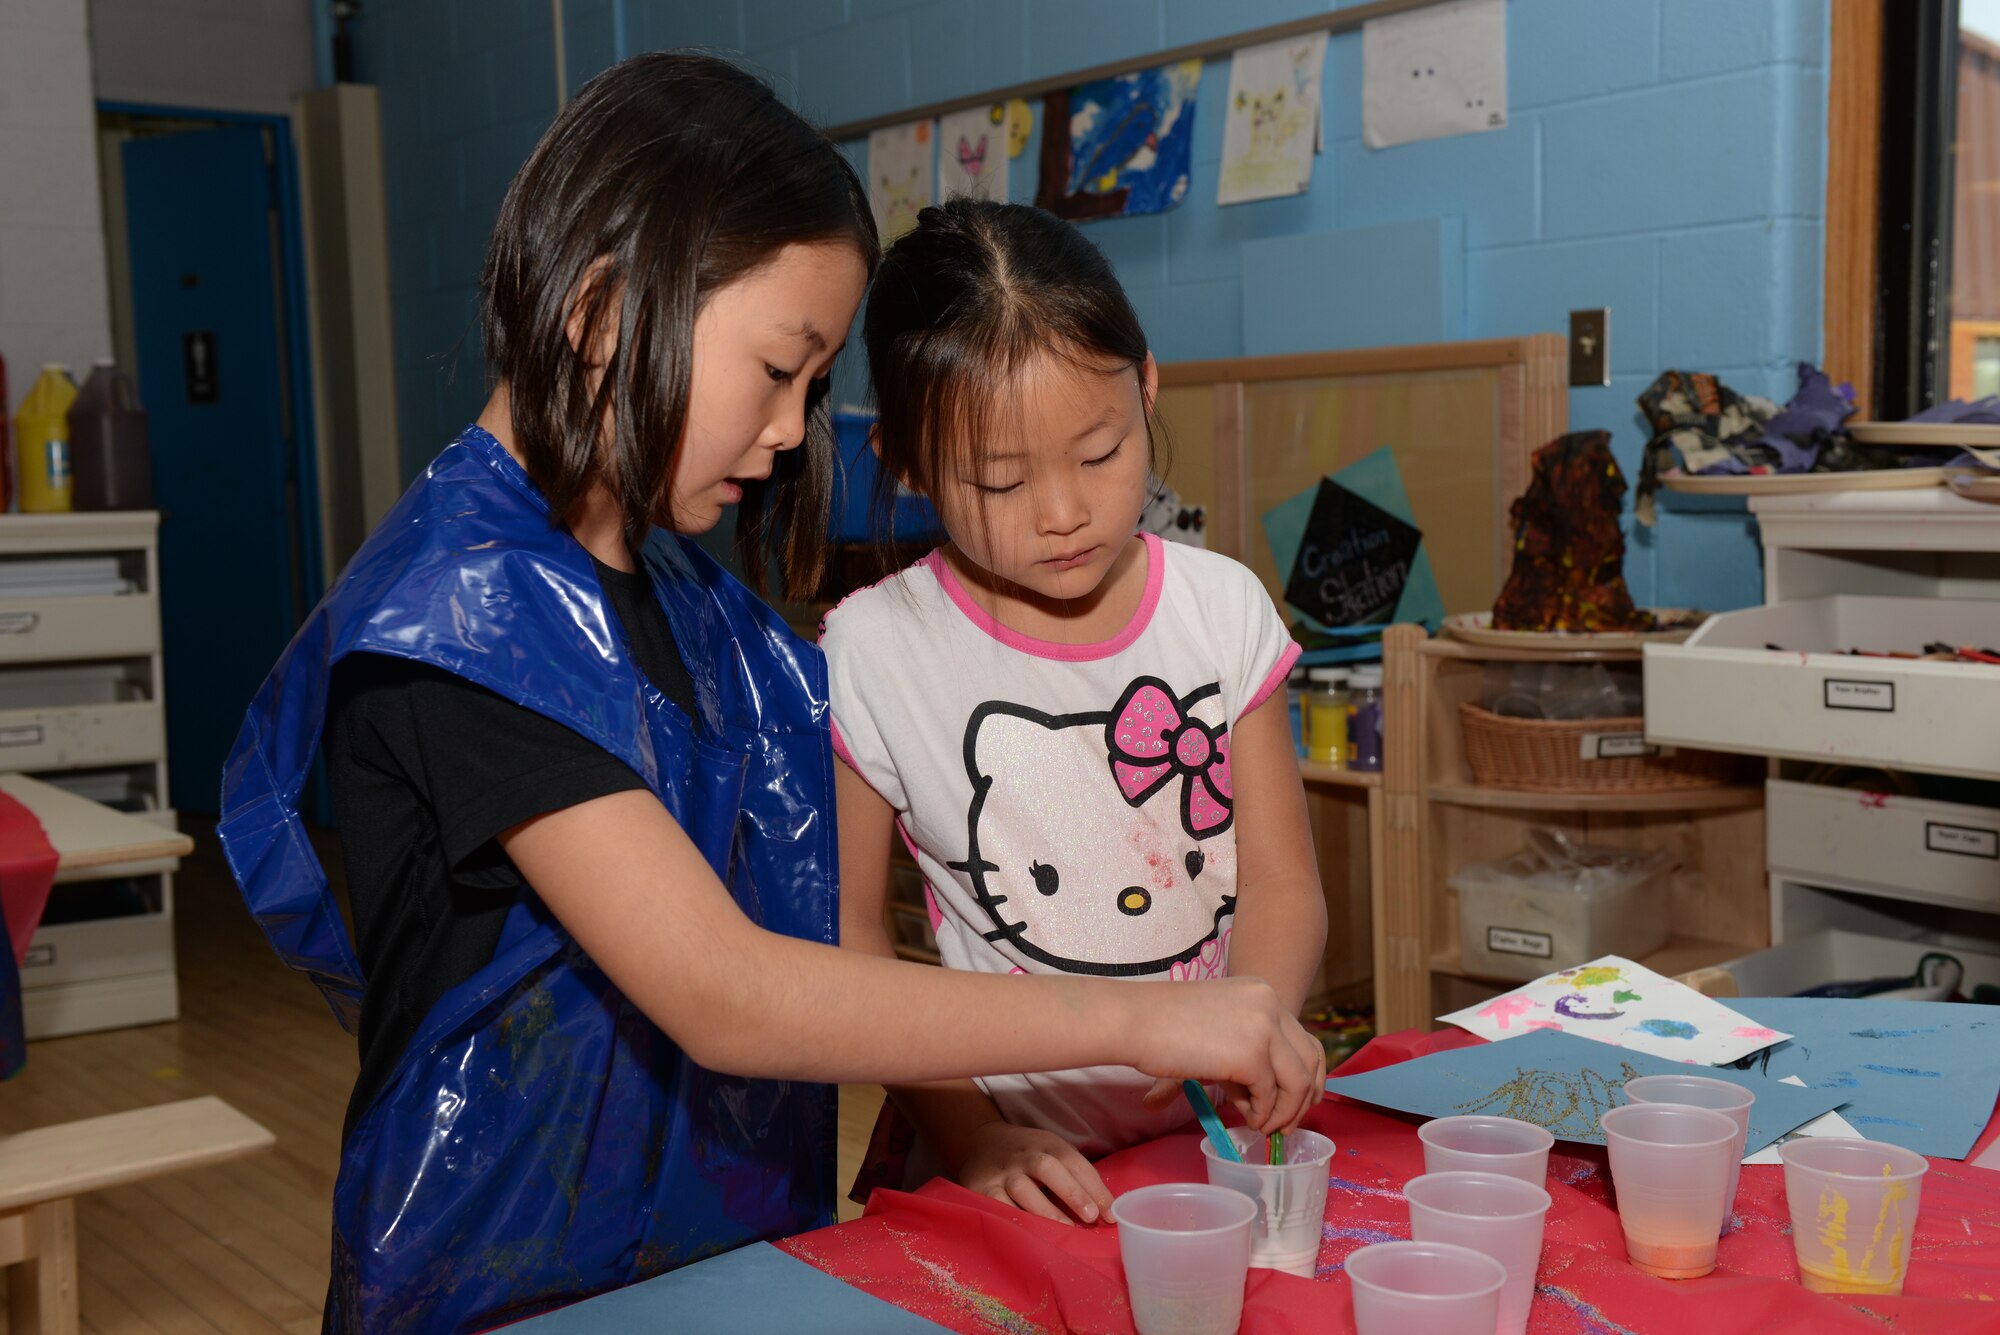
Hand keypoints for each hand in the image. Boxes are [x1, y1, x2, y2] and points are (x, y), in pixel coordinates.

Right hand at [956, 1119, 1114, 1224]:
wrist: (980, 1142)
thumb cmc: (1028, 1156)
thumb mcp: (1052, 1153)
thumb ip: (1076, 1177)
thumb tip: (1105, 1212)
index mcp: (1046, 1144)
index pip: (1073, 1162)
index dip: (1094, 1187)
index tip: (1109, 1214)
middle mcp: (1023, 1155)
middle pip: (1047, 1167)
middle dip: (1071, 1192)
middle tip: (1090, 1217)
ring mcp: (1002, 1172)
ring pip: (1021, 1187)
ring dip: (1045, 1210)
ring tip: (1064, 1231)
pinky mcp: (981, 1189)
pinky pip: (997, 1205)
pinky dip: (1013, 1218)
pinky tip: (1028, 1233)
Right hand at [1134, 977, 1325, 1133]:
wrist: (1134, 1019)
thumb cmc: (1161, 1024)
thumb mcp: (1214, 1029)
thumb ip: (1241, 1055)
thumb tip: (1253, 1100)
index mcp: (1262, 993)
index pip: (1303, 1039)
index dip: (1303, 1076)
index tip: (1291, 1102)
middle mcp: (1270, 1005)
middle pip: (1310, 1059)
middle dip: (1303, 1097)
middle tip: (1286, 1123)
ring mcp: (1264, 1028)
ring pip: (1297, 1081)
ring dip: (1285, 1111)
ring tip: (1263, 1126)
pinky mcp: (1251, 1054)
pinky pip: (1270, 1094)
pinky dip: (1263, 1114)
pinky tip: (1248, 1119)